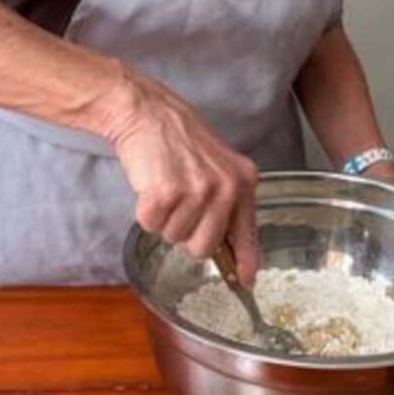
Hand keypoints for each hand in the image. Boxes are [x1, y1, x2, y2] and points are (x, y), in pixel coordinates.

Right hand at [103, 75, 259, 287]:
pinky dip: (146, 213)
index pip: (248, 234)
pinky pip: (152, 226)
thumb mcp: (219, 167)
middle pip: (204, 248)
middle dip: (187, 234)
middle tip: (180, 203)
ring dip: (165, 220)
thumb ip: (229, 205)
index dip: (244, 261)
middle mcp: (225, 188)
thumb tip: (236, 254)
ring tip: (166, 187)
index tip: (245, 281)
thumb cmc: (180, 142)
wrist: (148, 113)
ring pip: (175, 238)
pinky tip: (151, 186)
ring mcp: (196, 191)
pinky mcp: (166, 193)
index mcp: (243, 182)